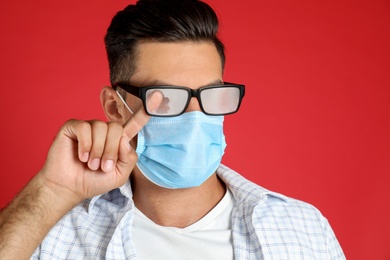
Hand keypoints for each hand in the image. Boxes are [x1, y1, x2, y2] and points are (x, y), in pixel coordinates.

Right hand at [39, 91, 162, 204]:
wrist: (70, 187)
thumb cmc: (94, 181)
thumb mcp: (119, 174)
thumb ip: (129, 158)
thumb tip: (125, 139)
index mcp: (118, 141)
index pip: (133, 123)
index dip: (145, 111)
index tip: (158, 96)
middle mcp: (104, 131)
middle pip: (116, 128)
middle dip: (110, 150)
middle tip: (102, 167)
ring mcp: (89, 127)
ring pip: (101, 128)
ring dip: (97, 151)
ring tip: (90, 163)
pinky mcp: (73, 127)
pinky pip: (85, 128)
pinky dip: (85, 145)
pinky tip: (81, 156)